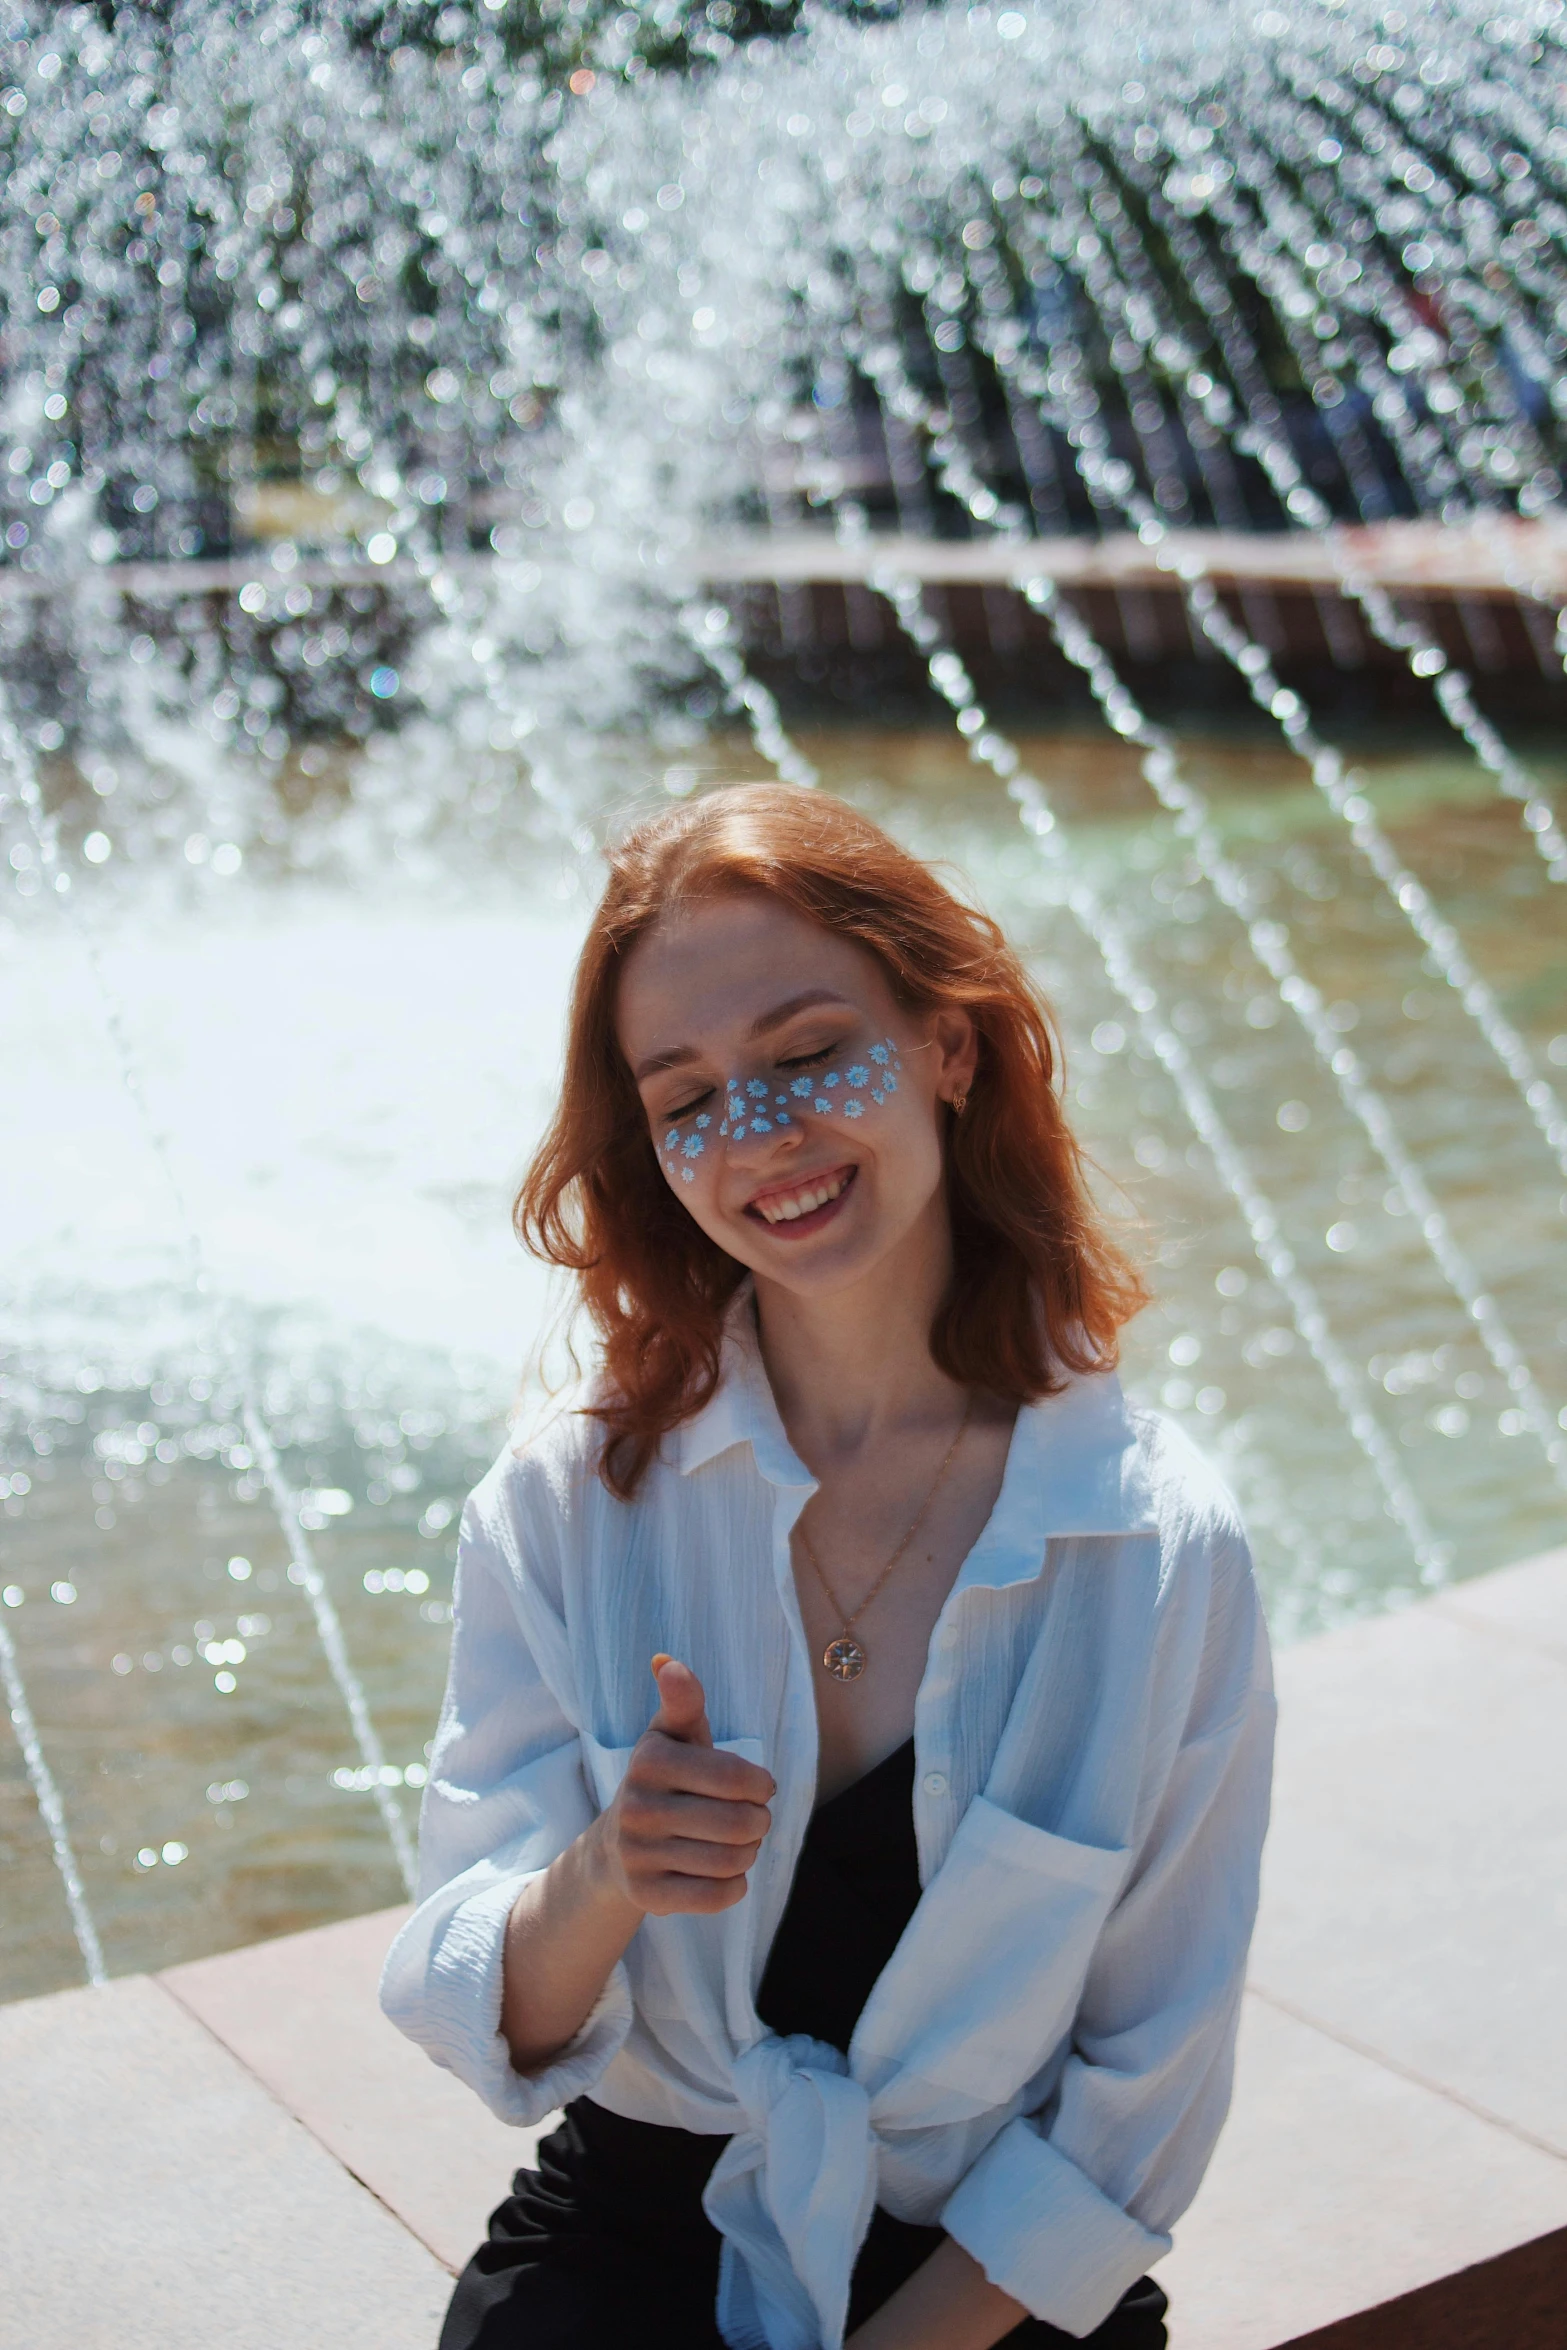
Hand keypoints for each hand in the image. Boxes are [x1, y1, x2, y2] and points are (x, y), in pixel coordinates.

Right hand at [591, 1656, 774, 1916]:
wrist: (617, 1846)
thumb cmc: (665, 1779)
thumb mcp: (673, 1736)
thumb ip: (682, 1700)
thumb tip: (666, 1661)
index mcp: (649, 1760)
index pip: (735, 1777)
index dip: (761, 1784)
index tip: (760, 1786)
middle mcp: (637, 1807)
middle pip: (739, 1823)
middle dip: (759, 1822)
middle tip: (754, 1819)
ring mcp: (638, 1855)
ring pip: (731, 1861)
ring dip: (749, 1854)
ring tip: (742, 1844)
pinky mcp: (646, 1896)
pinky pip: (716, 1898)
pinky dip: (735, 1887)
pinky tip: (727, 1873)